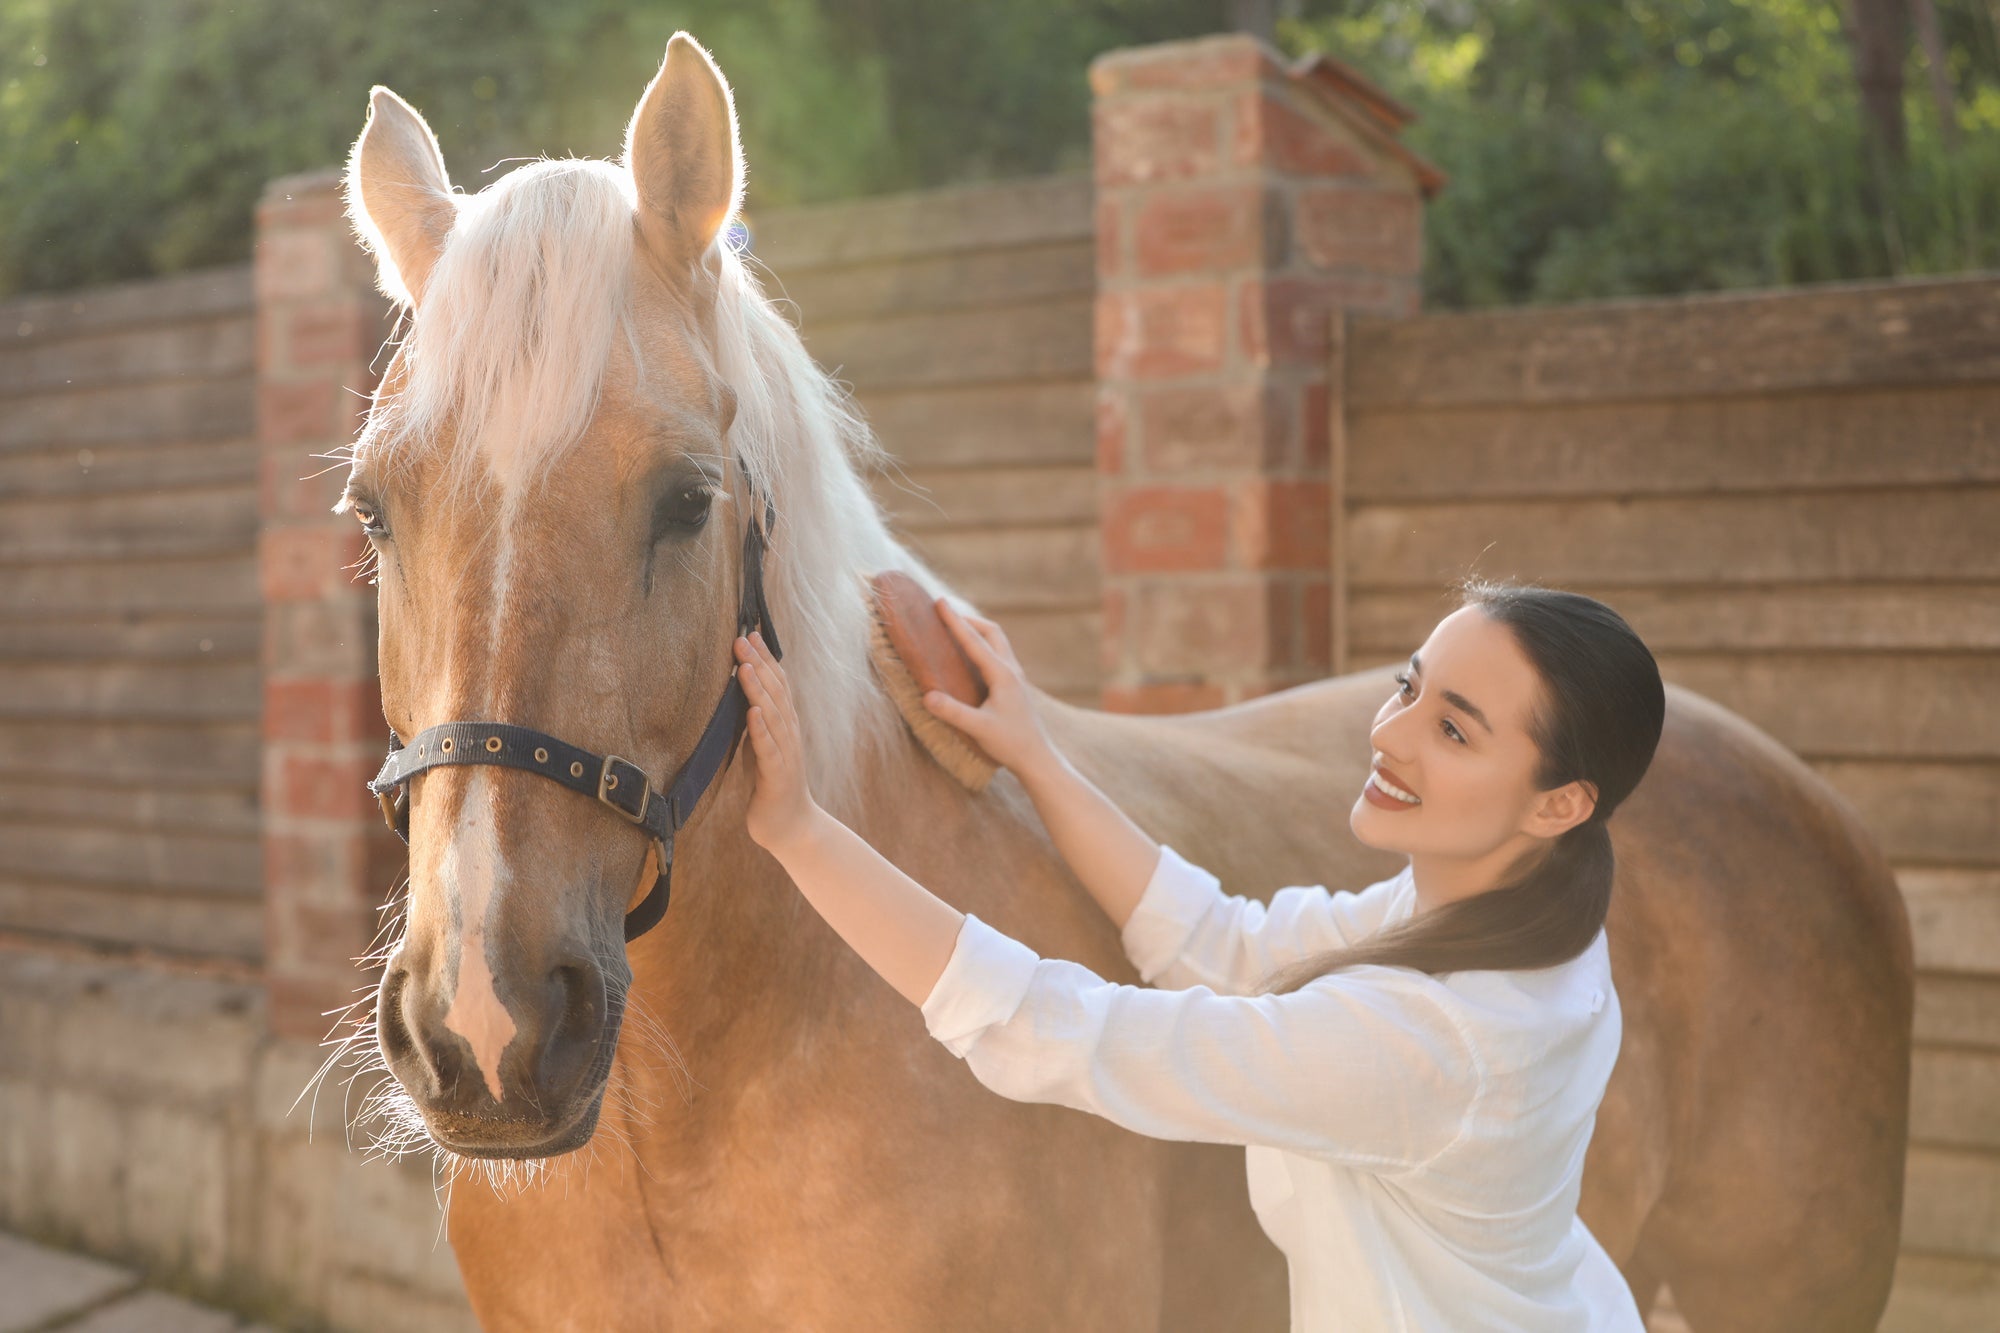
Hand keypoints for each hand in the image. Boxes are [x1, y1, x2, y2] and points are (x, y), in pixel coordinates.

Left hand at [734, 630, 821, 855]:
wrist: (790, 828)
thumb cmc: (771, 786)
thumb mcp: (759, 747)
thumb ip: (753, 723)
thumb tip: (737, 696)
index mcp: (784, 725)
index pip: (777, 684)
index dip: (764, 658)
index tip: (749, 633)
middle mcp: (789, 734)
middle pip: (776, 692)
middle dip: (759, 664)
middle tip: (742, 638)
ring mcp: (786, 754)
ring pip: (774, 715)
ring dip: (759, 689)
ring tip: (746, 666)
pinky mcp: (778, 776)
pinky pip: (769, 749)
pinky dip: (761, 729)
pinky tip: (753, 712)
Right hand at [922, 599, 1060, 783]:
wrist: (1037, 758)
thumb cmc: (1010, 744)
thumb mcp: (979, 729)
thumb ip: (953, 712)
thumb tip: (927, 696)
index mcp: (1003, 675)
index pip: (974, 641)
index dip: (955, 621)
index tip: (940, 602)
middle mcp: (1011, 670)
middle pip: (991, 631)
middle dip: (968, 619)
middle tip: (946, 612)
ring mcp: (1015, 677)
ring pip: (997, 642)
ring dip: (977, 630)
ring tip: (956, 628)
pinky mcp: (1015, 686)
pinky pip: (998, 655)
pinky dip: (982, 645)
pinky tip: (971, 656)